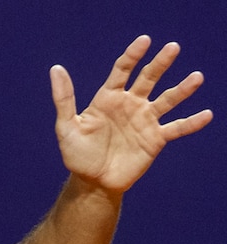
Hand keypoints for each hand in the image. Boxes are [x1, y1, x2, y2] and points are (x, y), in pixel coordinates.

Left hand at [51, 35, 212, 192]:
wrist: (93, 182)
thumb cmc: (77, 154)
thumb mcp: (66, 127)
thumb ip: (64, 99)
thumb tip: (56, 69)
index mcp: (108, 98)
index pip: (122, 70)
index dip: (133, 55)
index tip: (144, 41)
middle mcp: (130, 105)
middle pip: (148, 78)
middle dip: (160, 63)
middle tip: (173, 47)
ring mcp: (144, 121)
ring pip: (167, 100)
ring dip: (182, 89)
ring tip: (196, 77)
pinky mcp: (155, 139)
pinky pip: (177, 128)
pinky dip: (191, 122)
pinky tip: (206, 115)